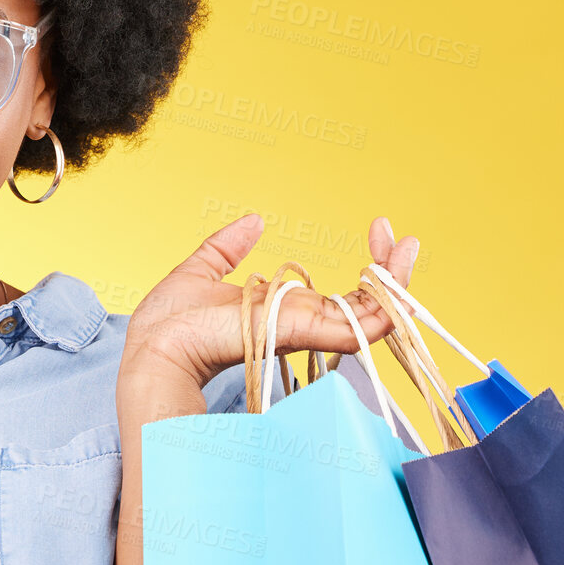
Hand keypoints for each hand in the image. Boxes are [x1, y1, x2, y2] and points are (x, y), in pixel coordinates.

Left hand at [119, 211, 421, 393]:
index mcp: (285, 314)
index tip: (378, 229)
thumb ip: (228, 248)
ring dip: (393, 285)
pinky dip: (378, 311)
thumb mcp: (201, 272)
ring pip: (367, 317)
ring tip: (408, 249)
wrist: (156, 344)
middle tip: (403, 240)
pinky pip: (352, 330)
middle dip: (390, 274)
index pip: (342, 297)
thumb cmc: (170, 324)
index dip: (366, 268)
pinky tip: (393, 285)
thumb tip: (253, 220)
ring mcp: (301, 332)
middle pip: (363, 308)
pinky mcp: (296, 333)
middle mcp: (299, 326)